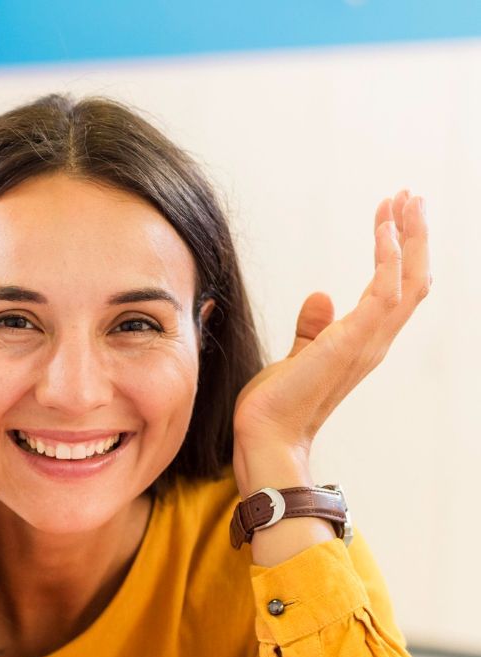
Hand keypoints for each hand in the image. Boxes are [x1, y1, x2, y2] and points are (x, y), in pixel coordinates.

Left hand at [233, 190, 430, 486]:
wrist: (265, 435)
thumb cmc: (278, 404)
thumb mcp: (296, 356)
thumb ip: (311, 330)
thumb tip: (321, 297)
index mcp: (363, 343)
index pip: (396, 290)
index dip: (401, 253)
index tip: (392, 216)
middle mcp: (375, 342)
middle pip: (413, 280)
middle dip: (415, 236)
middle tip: (410, 197)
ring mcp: (368, 342)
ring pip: (409, 280)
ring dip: (408, 236)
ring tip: (403, 199)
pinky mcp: (353, 342)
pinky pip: (385, 290)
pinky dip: (389, 256)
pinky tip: (383, 228)